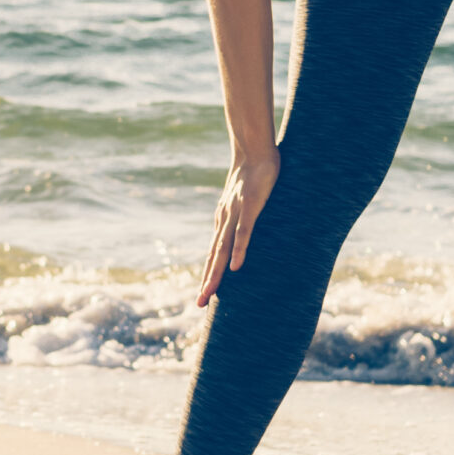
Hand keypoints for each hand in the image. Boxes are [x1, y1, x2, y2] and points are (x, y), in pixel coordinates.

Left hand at [196, 141, 277, 306]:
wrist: (253, 150)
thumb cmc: (253, 174)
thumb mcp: (246, 200)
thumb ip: (245, 216)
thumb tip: (247, 230)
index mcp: (224, 220)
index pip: (214, 252)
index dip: (209, 273)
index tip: (205, 294)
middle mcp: (224, 220)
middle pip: (213, 256)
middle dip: (207, 281)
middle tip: (199, 304)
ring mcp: (235, 214)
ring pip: (223, 248)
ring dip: (216, 272)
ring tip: (210, 293)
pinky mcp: (249, 206)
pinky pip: (244, 232)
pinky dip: (239, 250)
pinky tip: (236, 267)